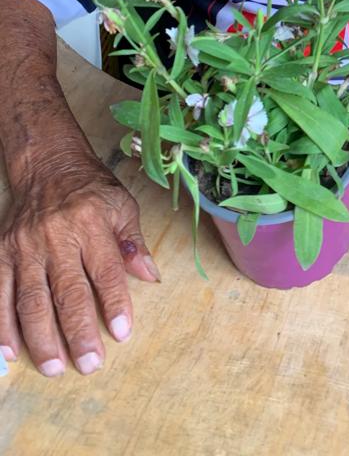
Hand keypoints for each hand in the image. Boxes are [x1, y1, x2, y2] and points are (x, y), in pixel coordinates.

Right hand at [0, 153, 159, 375]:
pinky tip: (12, 353)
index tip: (122, 333)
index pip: (106, 270)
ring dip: (42, 338)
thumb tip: (150, 275)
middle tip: (89, 364)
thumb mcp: (121, 204)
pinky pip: (0, 294)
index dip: (115, 303)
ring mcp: (25, 247)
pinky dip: (3, 327)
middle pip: (68, 291)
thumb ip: (133, 242)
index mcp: (91, 223)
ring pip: (31, 300)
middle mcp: (56, 236)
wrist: (47, 164)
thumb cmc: (90, 188)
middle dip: (79, 332)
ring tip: (55, 368)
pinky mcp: (2, 253)